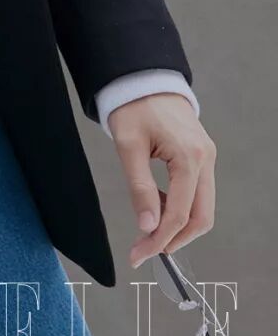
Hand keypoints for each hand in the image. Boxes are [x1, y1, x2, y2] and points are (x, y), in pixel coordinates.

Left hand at [108, 93, 216, 269]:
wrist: (143, 79)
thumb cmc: (133, 107)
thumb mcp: (128, 147)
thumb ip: (139, 188)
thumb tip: (147, 227)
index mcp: (189, 156)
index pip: (180, 213)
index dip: (159, 240)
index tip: (138, 256)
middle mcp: (205, 159)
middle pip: (201, 217)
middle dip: (175, 239)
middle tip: (146, 250)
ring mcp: (206, 158)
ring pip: (203, 208)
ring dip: (178, 225)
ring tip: (147, 228)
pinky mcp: (201, 157)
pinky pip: (197, 193)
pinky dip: (180, 207)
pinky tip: (156, 206)